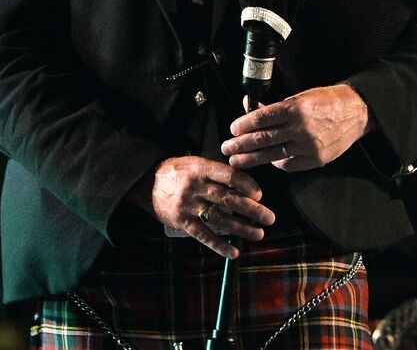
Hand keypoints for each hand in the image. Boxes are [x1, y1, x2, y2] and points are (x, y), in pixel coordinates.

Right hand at [130, 156, 274, 258]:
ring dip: (241, 228)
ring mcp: (188, 205)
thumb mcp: (198, 164)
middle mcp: (196, 187)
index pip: (230, 176)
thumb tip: (248, 187)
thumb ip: (220, 174)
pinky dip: (219, 245)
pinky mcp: (181, 222)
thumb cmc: (180, 172)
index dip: (247, 185)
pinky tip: (234, 252)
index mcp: (202, 169)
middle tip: (270, 218)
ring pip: (219, 218)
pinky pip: (203, 235)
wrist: (146, 182)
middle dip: (252, 210)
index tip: (260, 195)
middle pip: (228, 199)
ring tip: (258, 233)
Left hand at [222, 84, 373, 171]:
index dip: (243, 125)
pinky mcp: (315, 159)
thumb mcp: (301, 96)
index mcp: (296, 108)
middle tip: (227, 148)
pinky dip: (276, 163)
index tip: (233, 129)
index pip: (261, 118)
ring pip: (272, 155)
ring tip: (237, 161)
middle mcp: (301, 128)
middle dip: (241, 145)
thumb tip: (249, 108)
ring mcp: (309, 146)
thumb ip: (275, 107)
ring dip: (251, 159)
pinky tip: (267, 161)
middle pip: (262, 139)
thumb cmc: (328, 100)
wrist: (357, 111)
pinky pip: (288, 164)